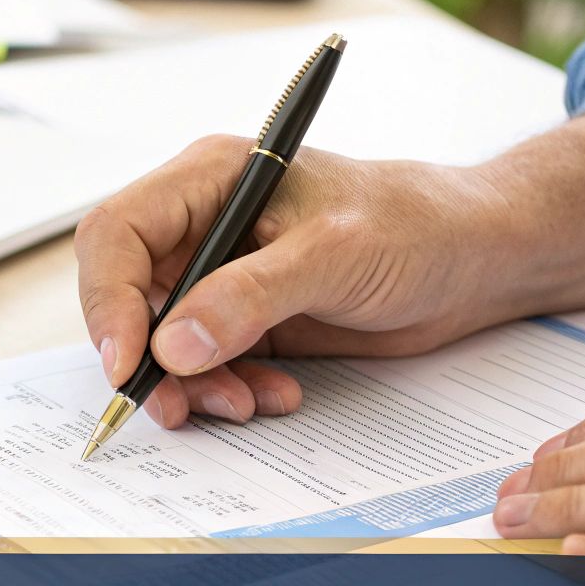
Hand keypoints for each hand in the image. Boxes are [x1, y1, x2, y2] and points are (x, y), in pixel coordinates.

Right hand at [74, 115, 584, 427]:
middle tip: (179, 406)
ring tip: (246, 403)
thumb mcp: (335, 257)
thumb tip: (173, 345)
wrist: (475, 260)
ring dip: (194, 385)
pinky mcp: (248, 318)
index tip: (130, 363)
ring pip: (164, 342)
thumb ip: (249, 297)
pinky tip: (274, 394)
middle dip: (150, 358)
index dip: (109, 302)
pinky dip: (228, 391)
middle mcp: (206, 224)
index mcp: (210, 179)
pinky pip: (207, 366)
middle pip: (130, 296)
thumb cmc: (417, 226)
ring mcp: (224, 274)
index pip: (118, 235)